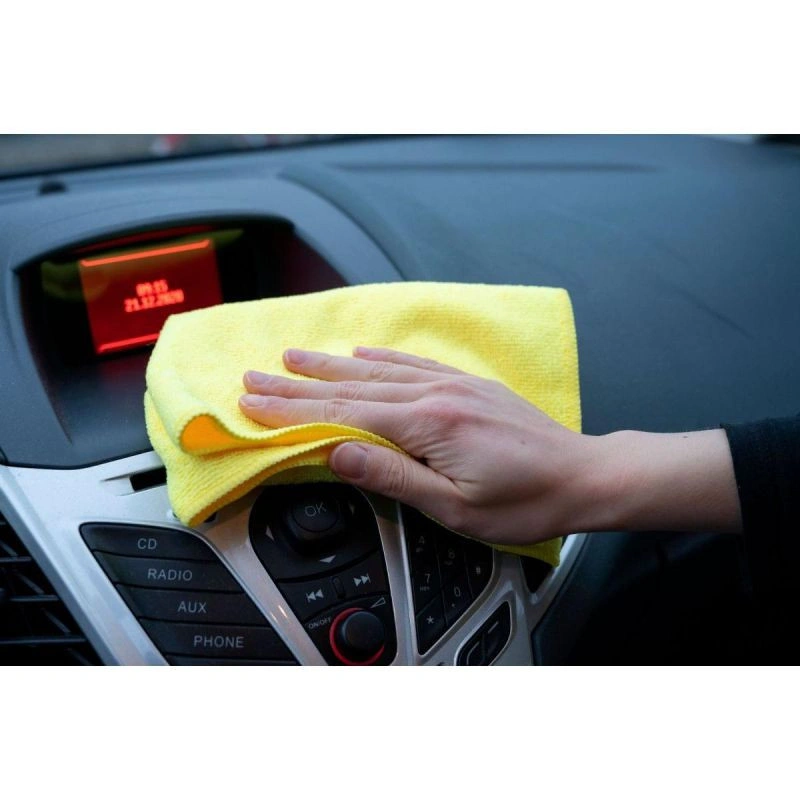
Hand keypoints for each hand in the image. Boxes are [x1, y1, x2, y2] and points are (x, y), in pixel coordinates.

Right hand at [238, 347, 609, 544]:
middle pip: (351, 386)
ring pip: (377, 370)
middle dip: (298, 384)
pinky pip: (414, 363)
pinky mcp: (467, 385)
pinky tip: (362, 352)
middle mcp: (435, 395)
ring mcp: (452, 385)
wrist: (583, 475)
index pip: (343, 415)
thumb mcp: (455, 506)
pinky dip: (381, 357)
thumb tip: (336, 454)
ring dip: (330, 365)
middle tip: (256, 377)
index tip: (254, 403)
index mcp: (428, 425)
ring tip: (293, 357)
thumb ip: (392, 476)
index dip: (293, 411)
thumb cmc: (525, 501)